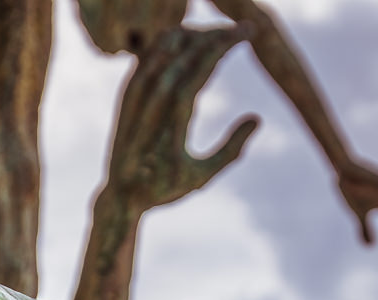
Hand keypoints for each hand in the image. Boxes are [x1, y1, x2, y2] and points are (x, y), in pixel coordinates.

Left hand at [108, 26, 259, 212]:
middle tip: (242, 28)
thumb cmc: (165, 188)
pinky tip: (191, 36)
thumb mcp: (203, 177)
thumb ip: (231, 149)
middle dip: (216, 35)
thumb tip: (257, 118)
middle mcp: (150, 102)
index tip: (247, 33)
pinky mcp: (128, 91)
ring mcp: (136, 94)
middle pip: (186, 52)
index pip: (200, 69)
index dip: (224, 46)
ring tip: (220, 33)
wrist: (120, 193)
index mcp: (171, 122)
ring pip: (166, 47)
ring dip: (195, 34)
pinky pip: (150, 53)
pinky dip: (172, 40)